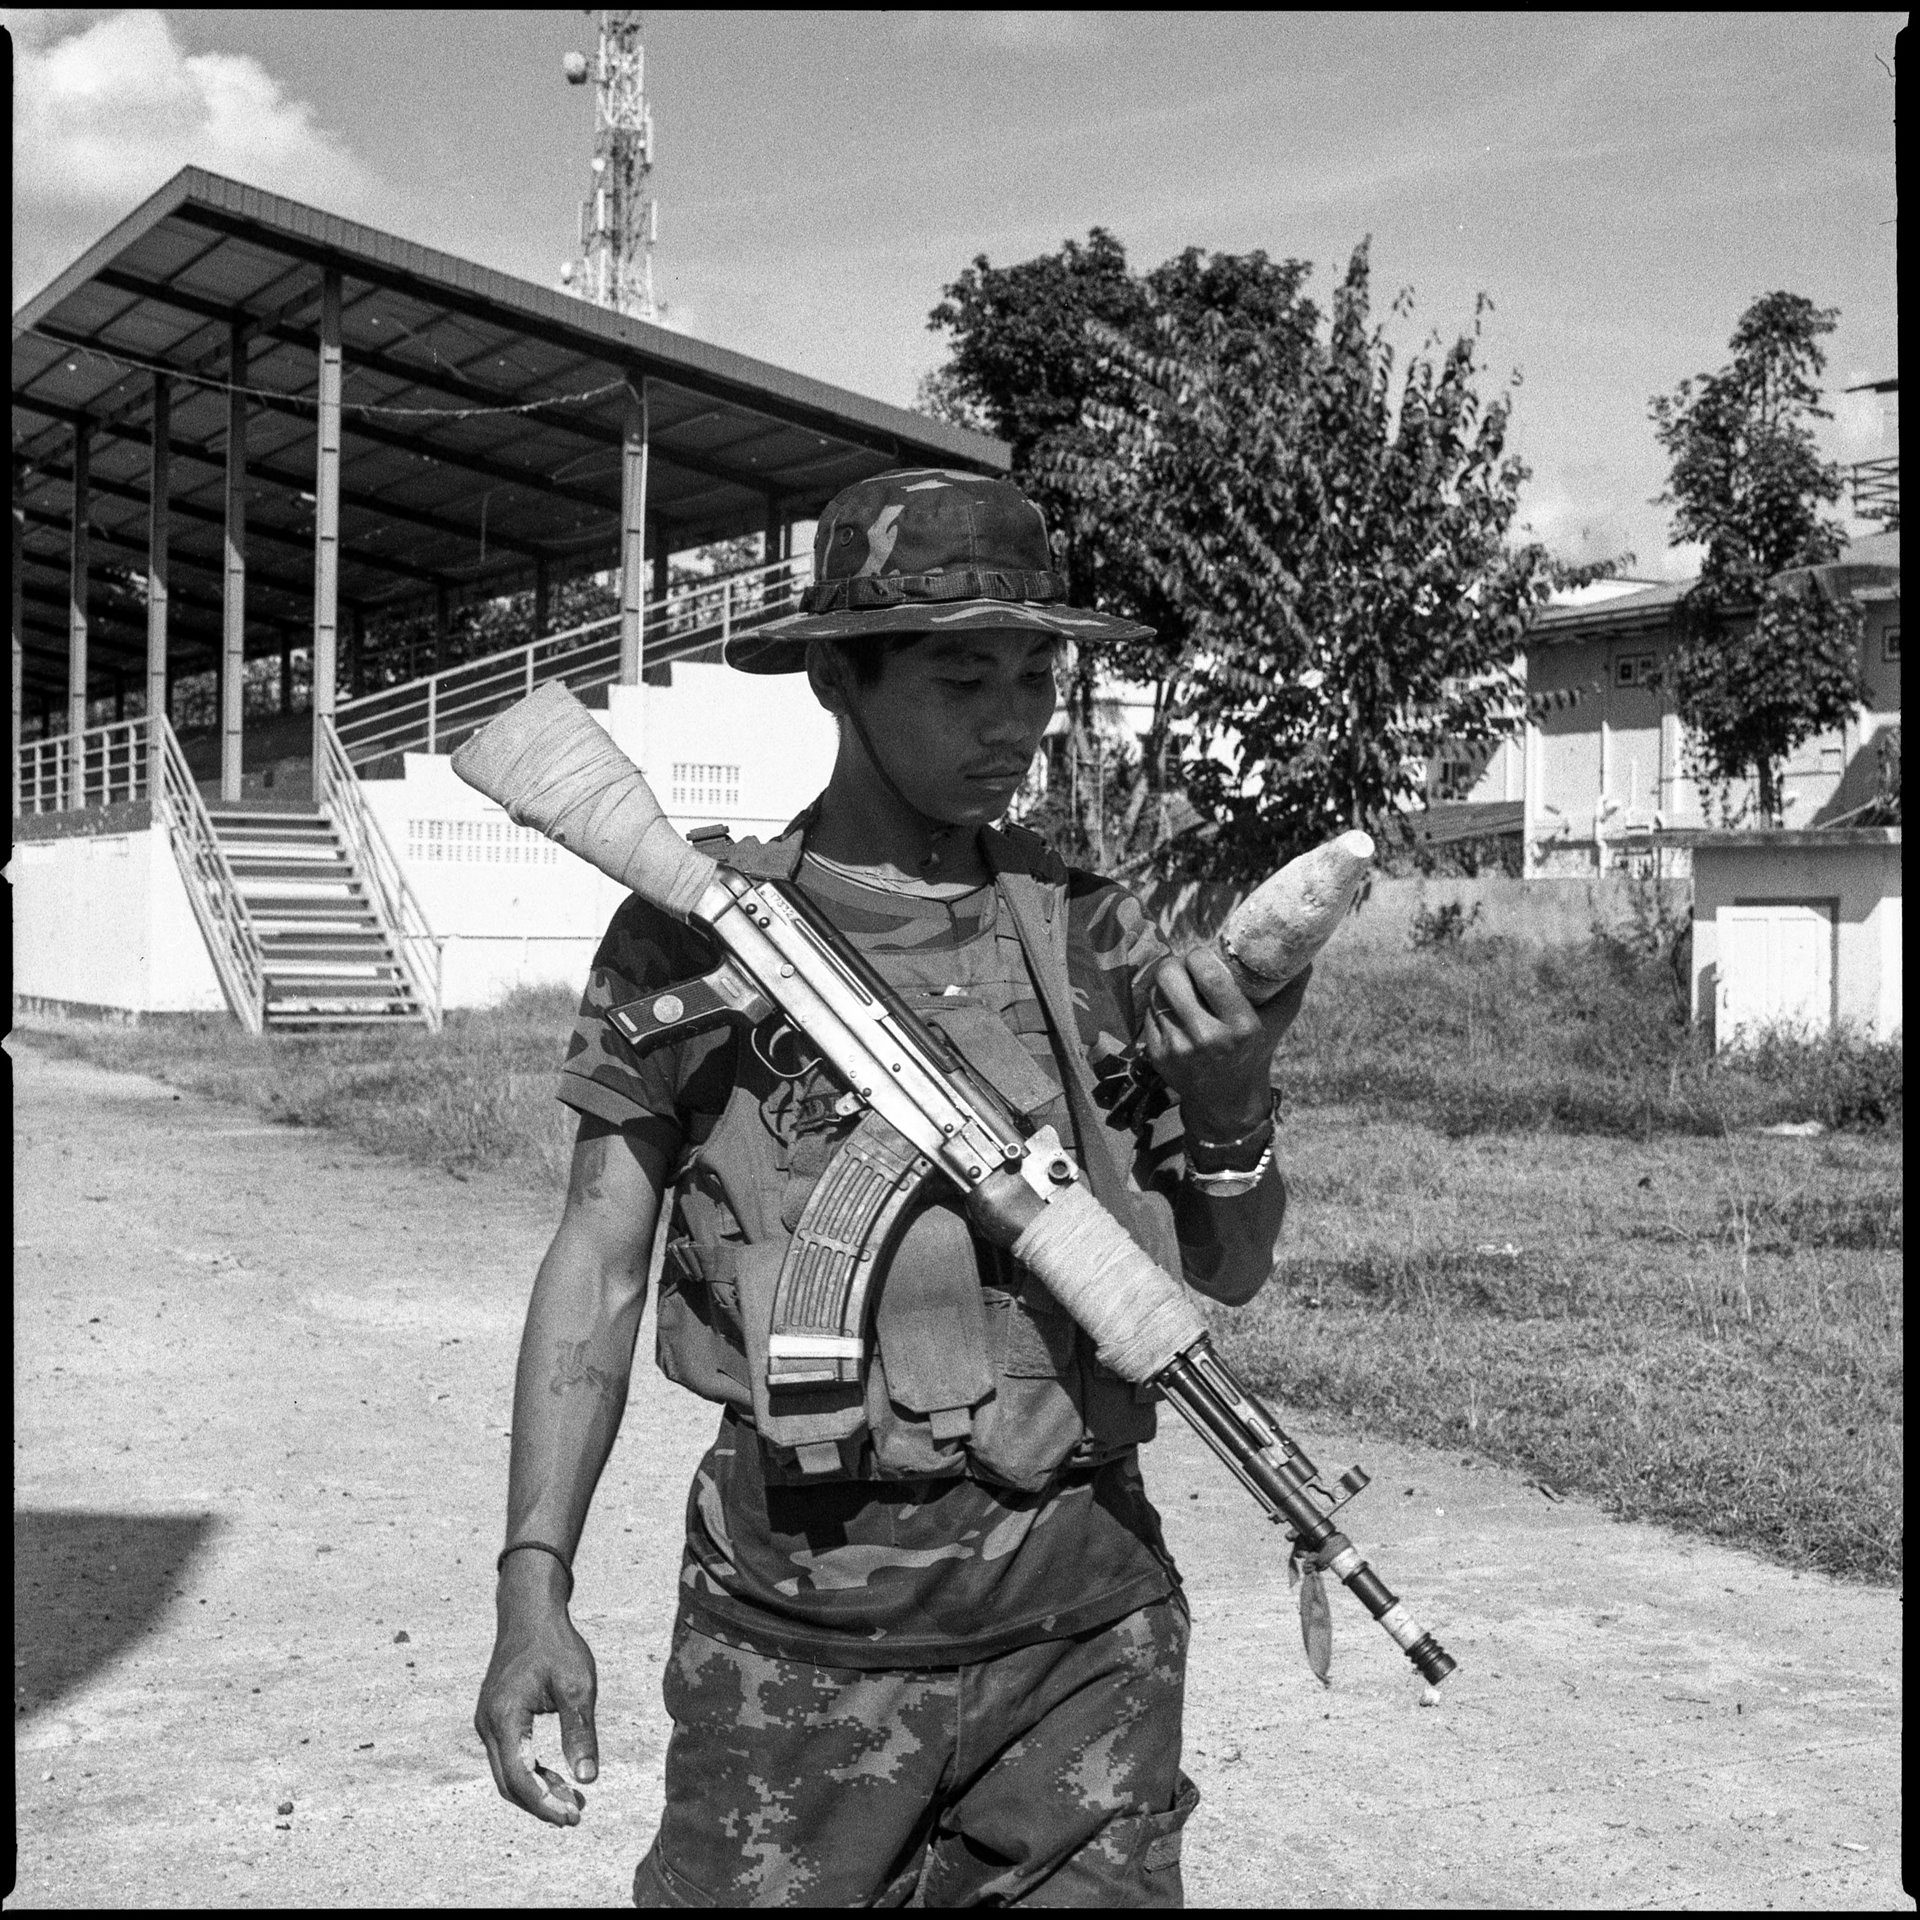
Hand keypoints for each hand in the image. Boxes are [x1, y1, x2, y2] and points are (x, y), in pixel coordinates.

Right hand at [474, 1576, 599, 1827]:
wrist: (529, 1614)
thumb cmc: (555, 1645)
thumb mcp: (576, 1685)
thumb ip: (580, 1732)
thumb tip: (588, 1778)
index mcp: (505, 1716)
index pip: (520, 1776)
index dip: (545, 1802)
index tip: (573, 1816)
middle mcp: (488, 1724)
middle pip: (509, 1782)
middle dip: (541, 1803)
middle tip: (576, 1815)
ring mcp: (487, 1722)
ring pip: (507, 1772)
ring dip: (536, 1791)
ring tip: (572, 1802)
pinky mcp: (494, 1719)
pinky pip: (509, 1756)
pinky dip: (530, 1772)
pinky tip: (556, 1778)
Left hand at [1144, 952, 1310, 1140]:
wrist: (1226, 1100)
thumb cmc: (1255, 1051)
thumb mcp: (1279, 1021)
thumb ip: (1291, 987)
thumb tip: (1304, 956)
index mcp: (1241, 1026)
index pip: (1208, 972)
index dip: (1199, 955)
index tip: (1202, 955)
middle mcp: (1207, 1038)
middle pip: (1170, 977)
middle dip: (1174, 964)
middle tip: (1184, 967)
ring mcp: (1179, 1048)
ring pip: (1155, 993)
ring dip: (1165, 986)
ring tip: (1179, 988)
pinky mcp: (1157, 1055)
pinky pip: (1147, 1013)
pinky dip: (1158, 1006)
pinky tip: (1173, 1012)